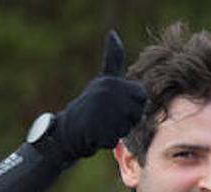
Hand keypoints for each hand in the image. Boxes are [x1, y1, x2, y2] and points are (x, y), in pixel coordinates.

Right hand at [53, 31, 147, 159]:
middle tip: (109, 115)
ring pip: (130, 126)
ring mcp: (104, 112)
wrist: (68, 128)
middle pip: (139, 112)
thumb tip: (113, 33)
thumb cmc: (91, 103)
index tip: (116, 102)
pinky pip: (117, 138)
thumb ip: (113, 58)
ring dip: (119, 129)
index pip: (142, 95)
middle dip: (129, 117)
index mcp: (112, 82)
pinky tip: (96, 133)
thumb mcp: (104, 78)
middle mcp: (108, 94)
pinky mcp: (99, 130)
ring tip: (102, 123)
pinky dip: (109, 139)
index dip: (132, 103)